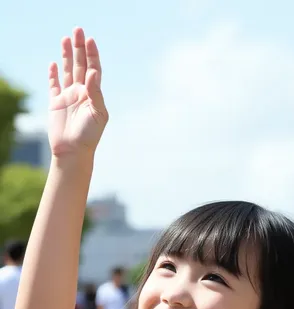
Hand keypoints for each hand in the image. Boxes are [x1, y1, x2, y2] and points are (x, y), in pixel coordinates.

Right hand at [48, 28, 107, 156]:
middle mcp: (81, 93)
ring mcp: (68, 97)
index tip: (90, 40)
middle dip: (79, 48)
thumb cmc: (89, 135)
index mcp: (93, 94)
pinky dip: (54, 74)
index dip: (92, 55)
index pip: (94, 69)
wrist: (73, 151)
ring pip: (68, 71)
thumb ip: (95, 93)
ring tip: (66, 38)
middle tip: (77, 29)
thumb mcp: (98, 113)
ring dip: (67, 55)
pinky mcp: (55, 103)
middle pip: (81, 65)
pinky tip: (54, 63)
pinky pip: (54, 85)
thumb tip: (92, 73)